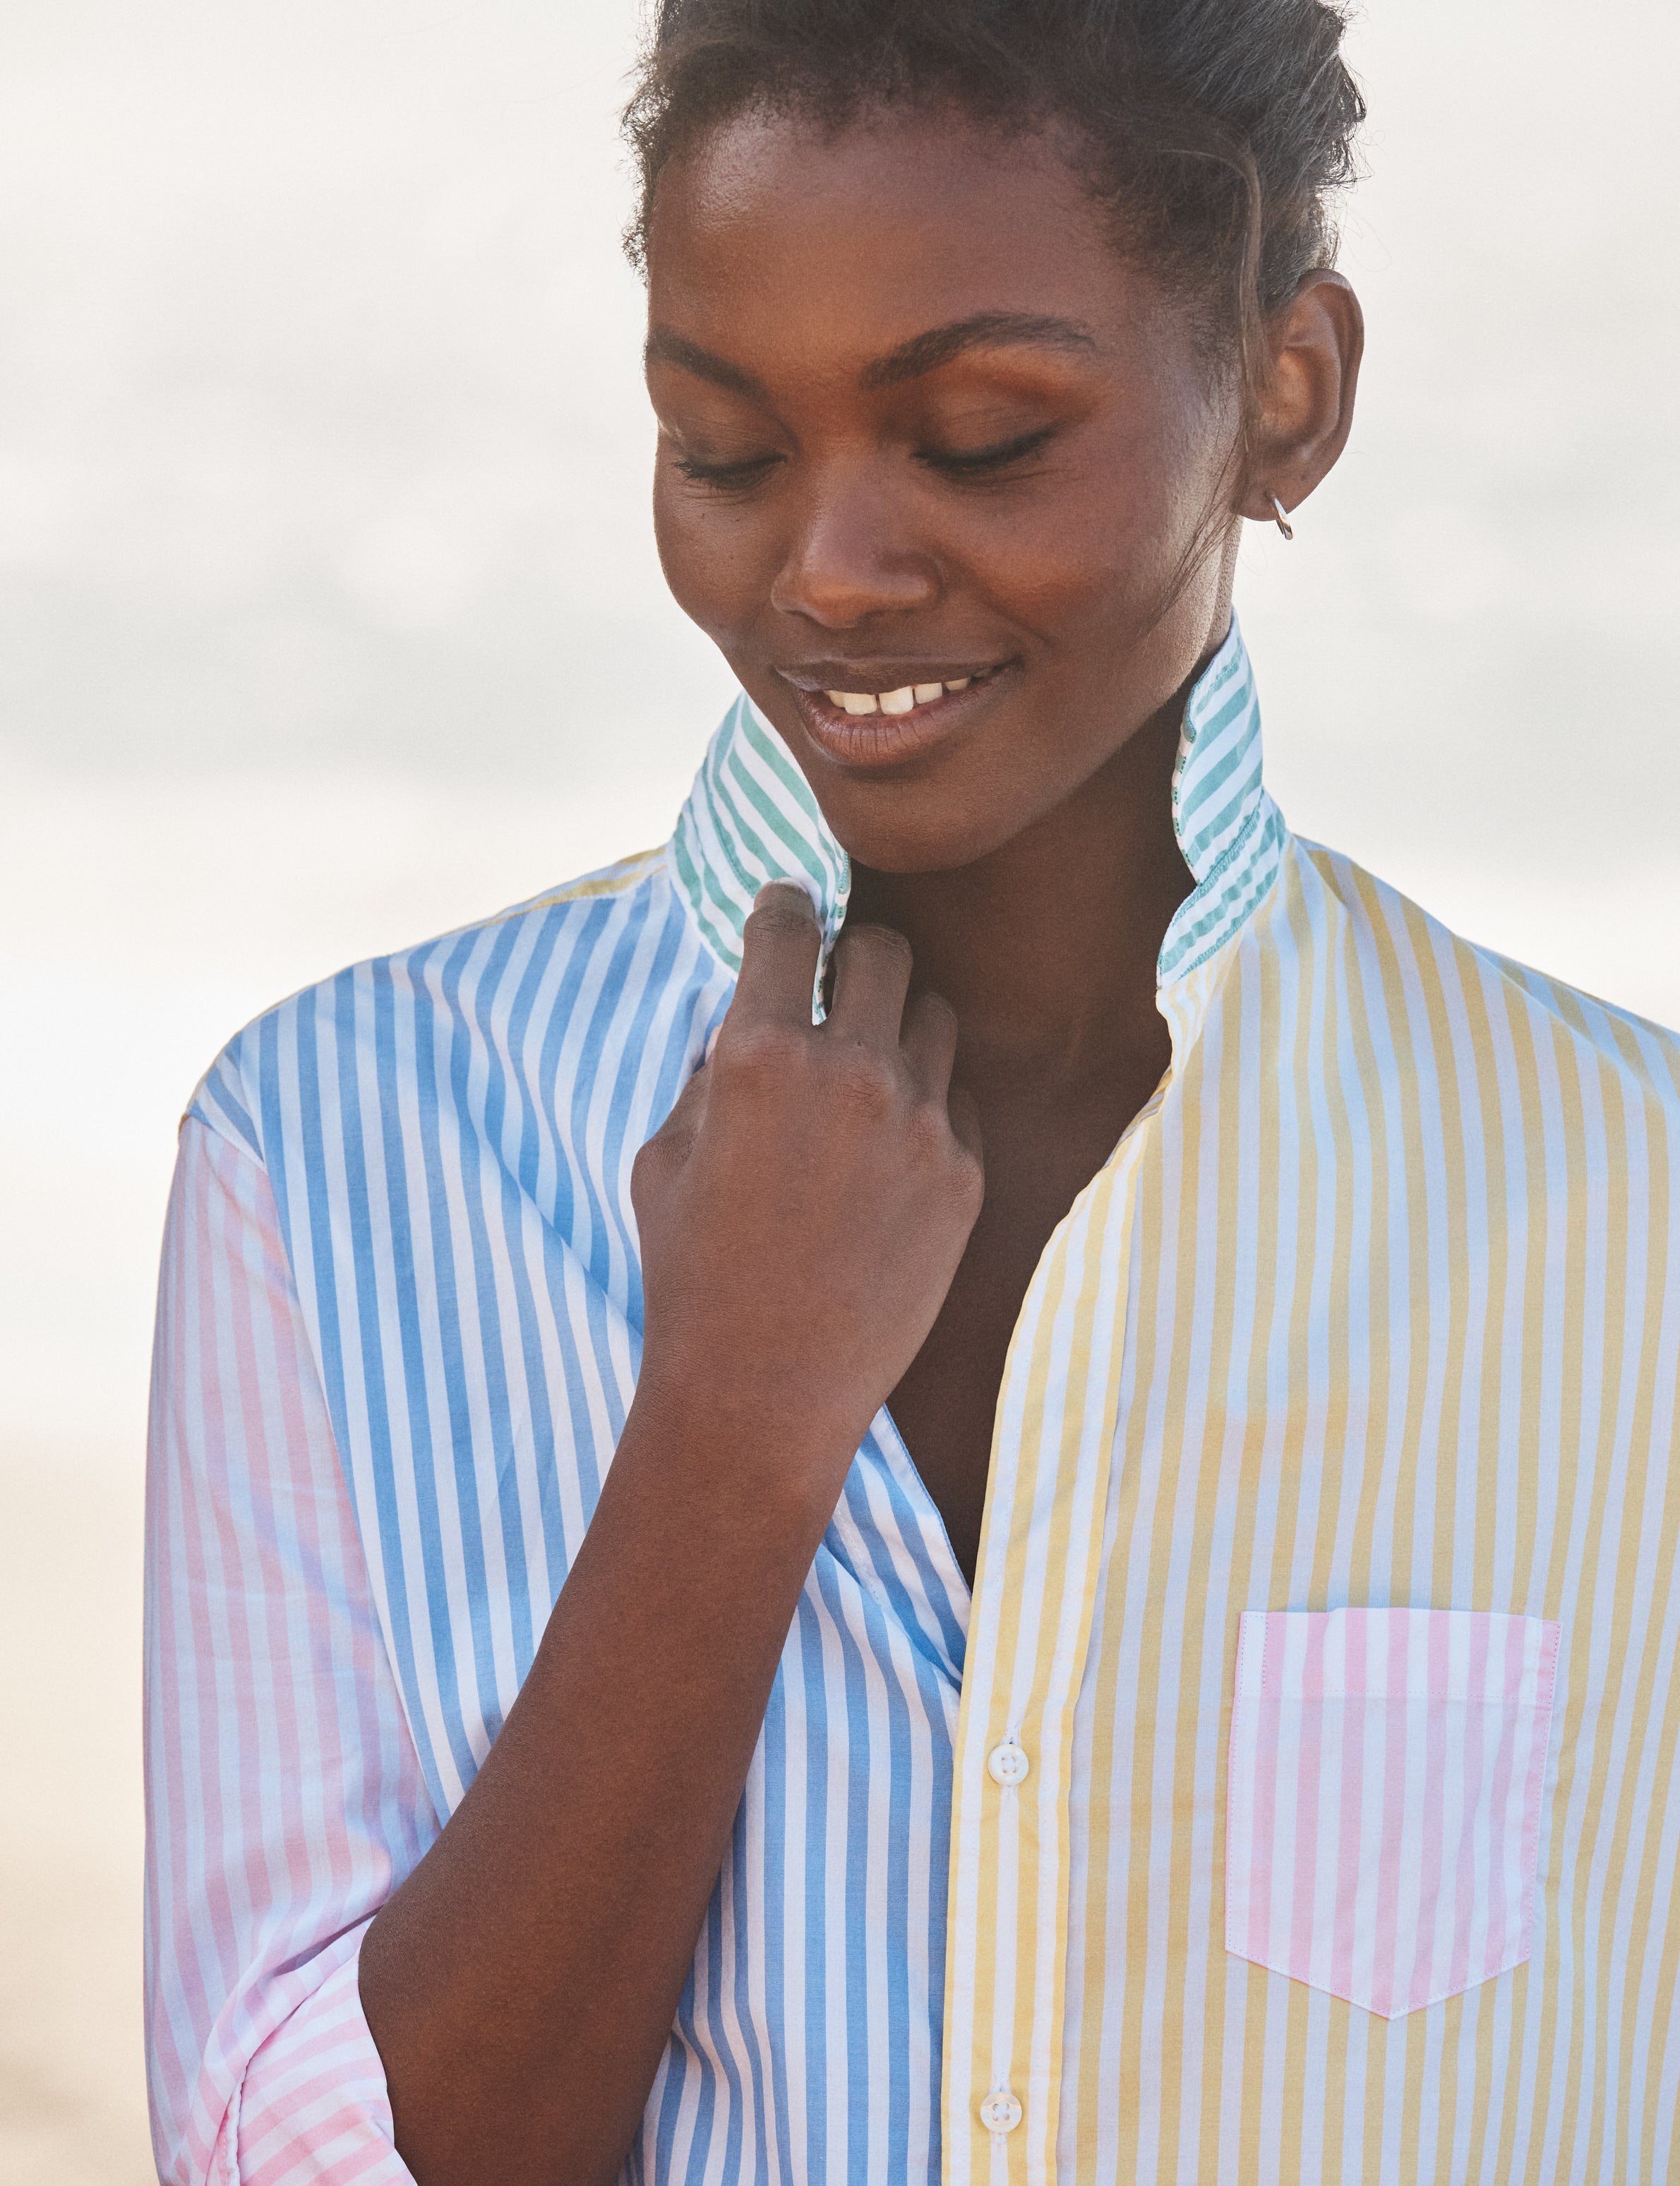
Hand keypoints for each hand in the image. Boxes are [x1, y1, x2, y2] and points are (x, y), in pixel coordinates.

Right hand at [631, 883, 982, 1497]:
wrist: (763, 1395)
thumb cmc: (692, 1275)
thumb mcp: (662, 1157)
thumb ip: (707, 1073)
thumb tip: (745, 1022)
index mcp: (757, 1055)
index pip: (786, 926)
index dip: (783, 907)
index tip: (786, 911)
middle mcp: (847, 1072)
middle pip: (882, 949)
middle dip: (853, 954)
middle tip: (836, 980)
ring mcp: (919, 1123)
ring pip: (934, 1016)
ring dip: (898, 1025)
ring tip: (865, 1071)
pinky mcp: (965, 1175)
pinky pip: (960, 1099)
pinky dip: (928, 1104)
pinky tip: (890, 1149)